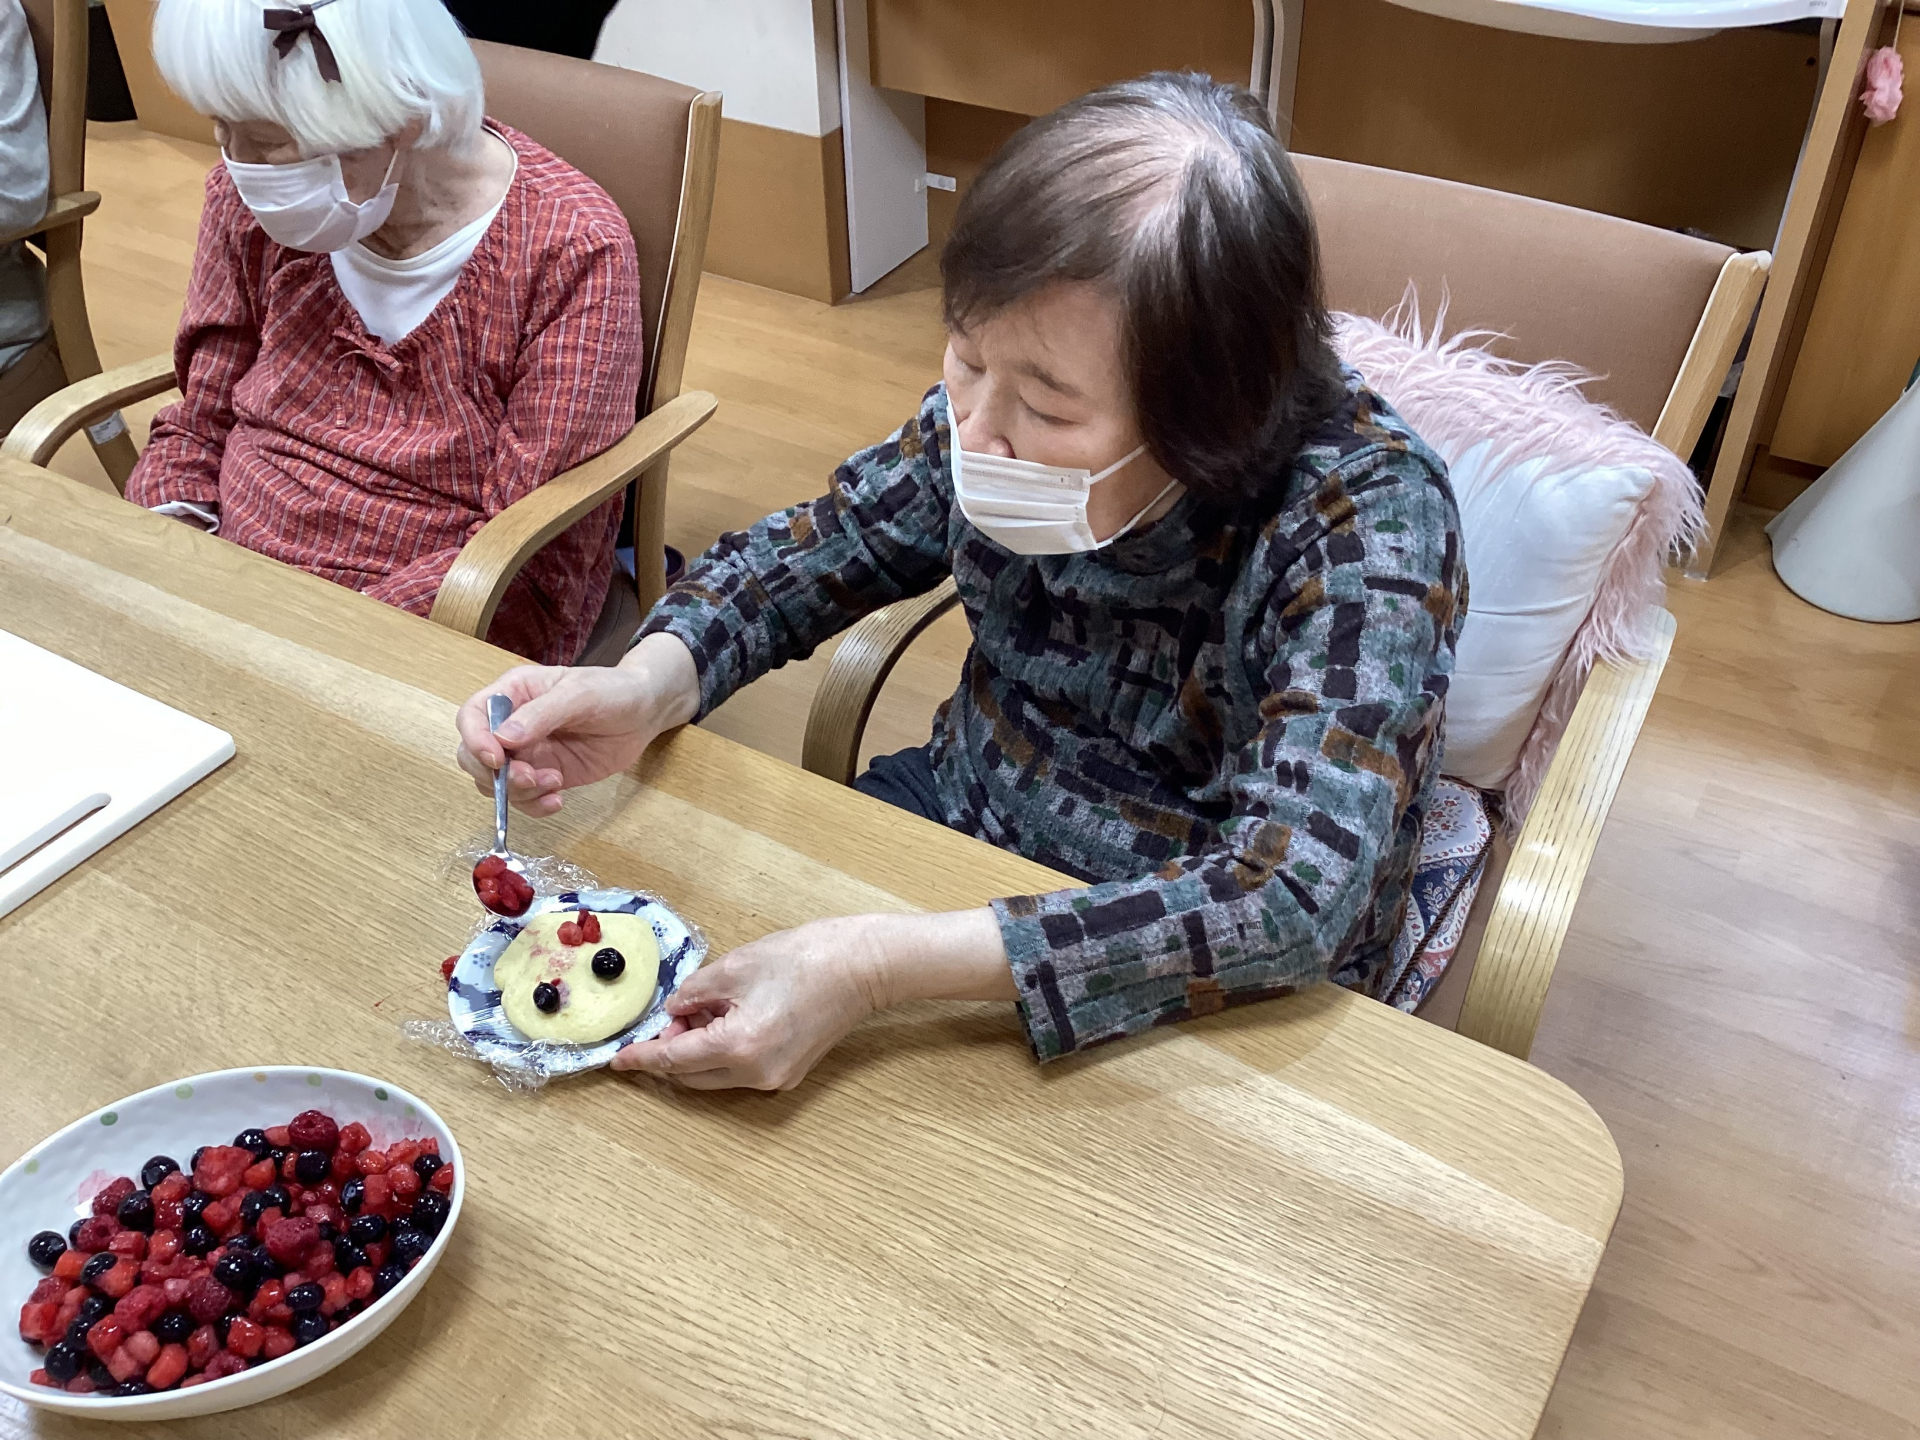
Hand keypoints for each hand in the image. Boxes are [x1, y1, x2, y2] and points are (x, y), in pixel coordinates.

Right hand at [453, 634, 698, 815]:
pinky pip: (524, 799)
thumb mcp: (579, 694)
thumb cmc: (612, 691)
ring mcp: (528, 754)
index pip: (472, 716)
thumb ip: (541, 714)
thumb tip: (504, 739)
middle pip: (474, 755)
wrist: (645, 713)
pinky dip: (534, 806)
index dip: (475, 739)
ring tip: (555, 783)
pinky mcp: (546, 776)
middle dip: (494, 774)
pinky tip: (557, 800)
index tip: (495, 759)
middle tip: (528, 778)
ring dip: (518, 792)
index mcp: (513, 694)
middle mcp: (512, 725)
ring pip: (496, 783)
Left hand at [610, 909, 1014, 1091]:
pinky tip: (725, 1021)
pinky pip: (740, 1071)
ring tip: (697, 1014)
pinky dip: (722, 1053)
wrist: (864, 966)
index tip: (616, 1060)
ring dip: (696, 1053)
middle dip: (670, 1053)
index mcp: (738, 1045)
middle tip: (665, 1020)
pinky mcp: (789, 1072)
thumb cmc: (805, 957)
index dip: (641, 1058)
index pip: (674, 1060)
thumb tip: (674, 1011)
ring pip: (715, 1076)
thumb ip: (695, 992)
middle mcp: (755, 1073)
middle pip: (692, 1077)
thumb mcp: (737, 965)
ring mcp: (775, 1078)